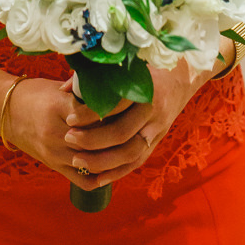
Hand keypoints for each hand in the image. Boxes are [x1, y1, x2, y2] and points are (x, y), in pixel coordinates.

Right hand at [3, 75, 132, 190]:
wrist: (5, 111)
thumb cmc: (34, 93)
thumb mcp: (58, 88)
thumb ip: (83, 92)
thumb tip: (112, 87)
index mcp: (58, 107)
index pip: (93, 111)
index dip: (114, 108)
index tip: (131, 102)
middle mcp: (56, 132)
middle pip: (96, 139)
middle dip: (119, 134)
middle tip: (138, 125)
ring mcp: (55, 152)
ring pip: (93, 161)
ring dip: (113, 156)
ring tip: (131, 145)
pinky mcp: (54, 165)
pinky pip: (82, 179)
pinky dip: (101, 176)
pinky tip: (114, 167)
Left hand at [61, 61, 212, 188]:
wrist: (180, 77)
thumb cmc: (145, 68)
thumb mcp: (124, 66)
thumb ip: (96, 76)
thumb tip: (64, 90)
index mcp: (143, 88)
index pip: (114, 106)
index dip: (90, 114)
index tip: (70, 118)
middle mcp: (152, 111)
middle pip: (121, 133)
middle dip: (92, 140)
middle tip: (68, 138)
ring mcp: (157, 129)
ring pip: (130, 153)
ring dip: (102, 161)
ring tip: (76, 161)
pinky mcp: (157, 141)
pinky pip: (137, 163)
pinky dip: (117, 173)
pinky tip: (97, 178)